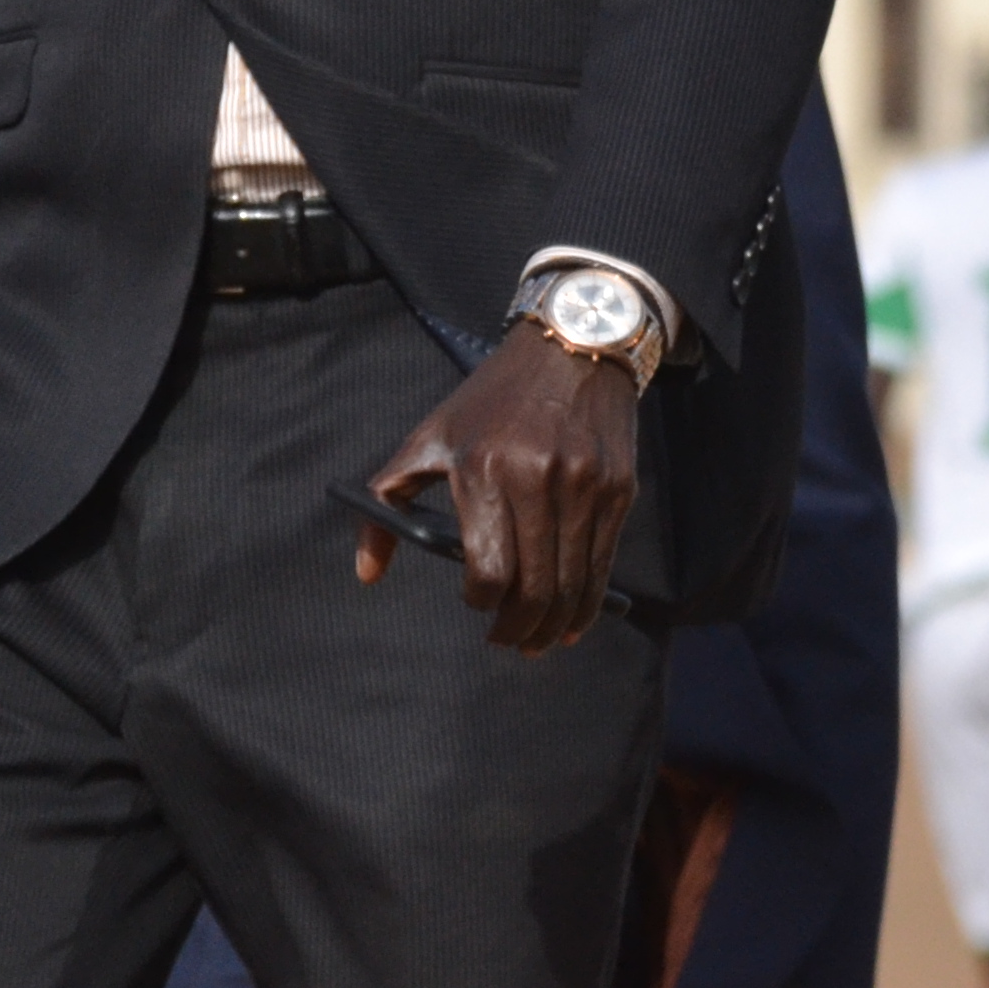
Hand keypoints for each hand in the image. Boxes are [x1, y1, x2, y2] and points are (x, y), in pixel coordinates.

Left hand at [352, 323, 640, 654]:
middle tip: (508, 642)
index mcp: (484, 470)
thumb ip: (386, 505)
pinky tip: (575, 617)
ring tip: (539, 641)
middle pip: (535, 586)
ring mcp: (586, 485)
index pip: (488, 569)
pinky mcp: (620, 487)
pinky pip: (603, 560)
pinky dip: (591, 598)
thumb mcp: (428, 438)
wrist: (575, 345)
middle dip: (519, 629)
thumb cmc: (490, 398)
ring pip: (573, 582)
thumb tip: (368, 573)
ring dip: (556, 624)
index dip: (482, 604)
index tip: (477, 609)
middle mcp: (539, 479)